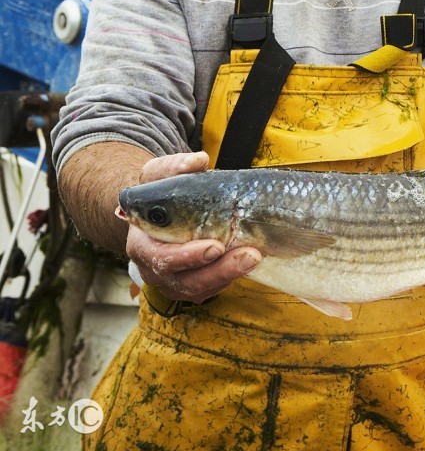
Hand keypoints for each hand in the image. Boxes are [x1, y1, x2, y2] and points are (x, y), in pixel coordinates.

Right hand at [121, 151, 260, 302]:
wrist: (159, 213)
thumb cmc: (159, 193)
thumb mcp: (160, 174)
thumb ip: (174, 167)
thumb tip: (198, 161)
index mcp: (141, 245)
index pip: (160, 258)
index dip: (187, 257)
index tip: (215, 247)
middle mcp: (154, 270)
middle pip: (185, 281)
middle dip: (219, 270)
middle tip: (250, 255)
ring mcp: (174, 282)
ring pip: (202, 289)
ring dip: (230, 275)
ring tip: (256, 256)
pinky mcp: (193, 286)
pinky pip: (212, 289)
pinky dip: (231, 278)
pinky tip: (250, 262)